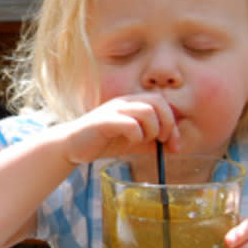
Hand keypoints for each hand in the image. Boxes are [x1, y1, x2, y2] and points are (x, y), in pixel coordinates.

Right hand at [62, 93, 180, 163]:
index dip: (173, 122)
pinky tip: (129, 143)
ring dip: (152, 130)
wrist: (73, 146)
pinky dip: (136, 135)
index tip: (174, 145)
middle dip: (167, 124)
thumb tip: (174, 146)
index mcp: (132, 103)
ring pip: (147, 111)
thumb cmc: (103, 141)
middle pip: (158, 101)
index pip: (162, 102)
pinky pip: (130, 124)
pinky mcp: (104, 121)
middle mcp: (124, 102)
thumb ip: (152, 141)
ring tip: (143, 141)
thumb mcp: (133, 140)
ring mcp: (114, 110)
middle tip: (162, 142)